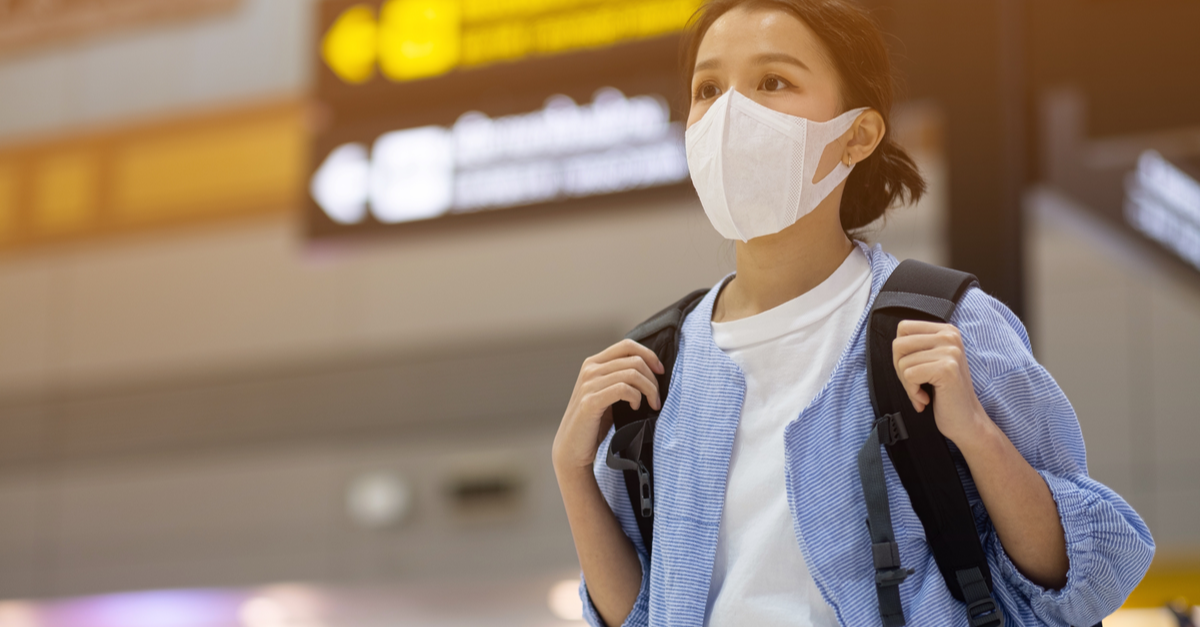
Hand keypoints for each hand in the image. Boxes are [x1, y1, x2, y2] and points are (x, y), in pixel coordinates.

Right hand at [552, 339, 663, 474]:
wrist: (572, 449)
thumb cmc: (594, 423)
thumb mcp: (608, 394)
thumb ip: (621, 378)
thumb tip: (653, 370)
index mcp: (594, 363)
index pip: (627, 346)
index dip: (649, 355)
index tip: (661, 372)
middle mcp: (590, 369)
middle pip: (634, 360)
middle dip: (653, 379)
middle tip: (656, 399)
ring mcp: (588, 384)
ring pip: (632, 373)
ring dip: (649, 390)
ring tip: (651, 405)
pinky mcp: (590, 402)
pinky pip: (623, 389)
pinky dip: (636, 397)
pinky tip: (635, 408)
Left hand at [892, 320, 987, 444]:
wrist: (965, 420)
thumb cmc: (944, 393)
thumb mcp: (931, 360)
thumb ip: (916, 346)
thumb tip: (895, 341)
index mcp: (946, 330)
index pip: (903, 328)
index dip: (901, 352)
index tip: (913, 369)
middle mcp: (950, 336)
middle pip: (899, 344)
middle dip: (900, 369)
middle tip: (915, 384)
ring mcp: (950, 351)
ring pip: (902, 362)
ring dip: (907, 384)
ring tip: (923, 393)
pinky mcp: (947, 369)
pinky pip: (909, 376)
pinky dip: (912, 392)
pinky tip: (926, 399)